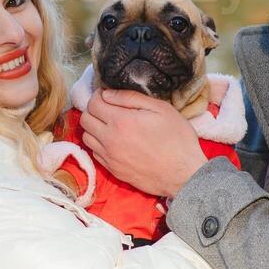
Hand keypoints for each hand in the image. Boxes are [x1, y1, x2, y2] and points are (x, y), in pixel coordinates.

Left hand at [82, 88, 208, 197]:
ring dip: (94, 128)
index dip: (98, 95)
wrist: (183, 174)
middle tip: (108, 108)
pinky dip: (99, 144)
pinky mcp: (113, 170)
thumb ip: (131, 98)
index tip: (107, 95)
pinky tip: (114, 141)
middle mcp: (109, 139)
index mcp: (120, 121)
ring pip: (86, 137)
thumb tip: (107, 94)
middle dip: (93, 110)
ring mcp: (109, 157)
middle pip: (85, 119)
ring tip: (110, 125)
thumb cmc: (177, 139)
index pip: (92, 103)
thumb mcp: (160, 109)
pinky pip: (95, 153)